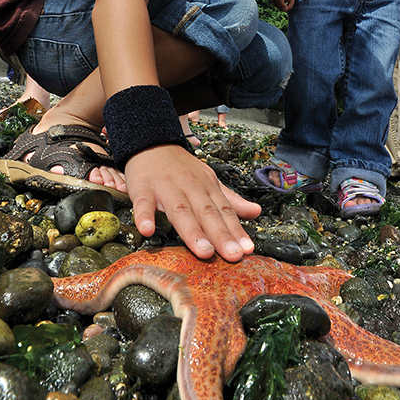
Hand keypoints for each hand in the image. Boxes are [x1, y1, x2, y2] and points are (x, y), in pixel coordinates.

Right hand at [123, 144, 260, 261]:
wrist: (151, 144)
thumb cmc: (181, 168)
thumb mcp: (209, 180)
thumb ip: (230, 200)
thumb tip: (256, 212)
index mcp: (207, 186)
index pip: (225, 211)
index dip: (236, 231)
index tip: (247, 249)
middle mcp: (190, 187)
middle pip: (207, 213)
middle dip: (221, 235)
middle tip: (232, 255)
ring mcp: (166, 188)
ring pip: (181, 211)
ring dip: (193, 232)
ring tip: (203, 250)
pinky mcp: (143, 189)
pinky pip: (144, 203)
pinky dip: (144, 216)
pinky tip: (147, 230)